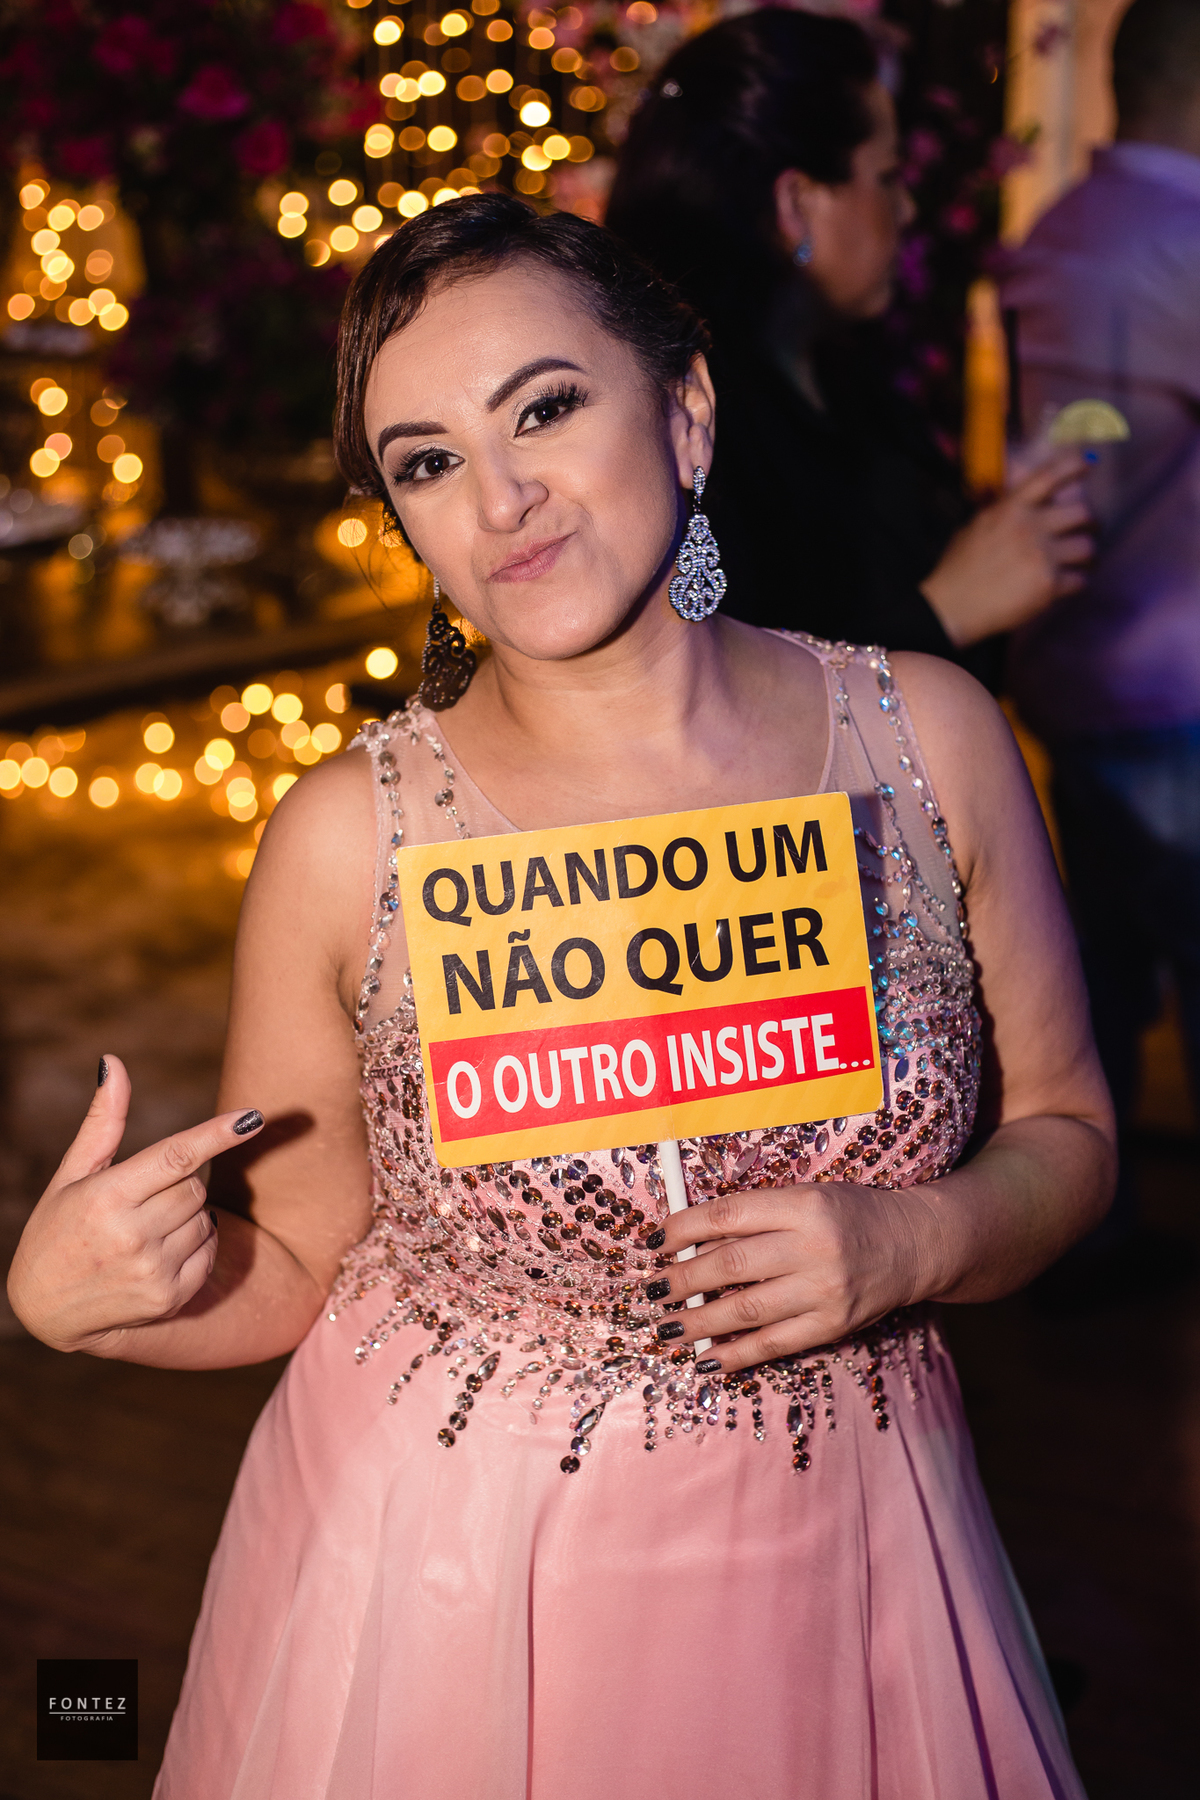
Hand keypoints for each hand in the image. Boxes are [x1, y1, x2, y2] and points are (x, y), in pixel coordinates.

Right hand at [6, 1054, 263, 1355]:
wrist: (44, 1311)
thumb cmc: (57, 1230)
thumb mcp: (71, 1176)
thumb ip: (103, 1122)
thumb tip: (114, 1063)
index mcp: (107, 1196)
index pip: (176, 1156)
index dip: (218, 1134)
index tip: (253, 1117)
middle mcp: (132, 1235)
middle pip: (195, 1186)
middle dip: (179, 1184)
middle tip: (143, 1200)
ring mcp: (153, 1270)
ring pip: (206, 1218)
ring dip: (189, 1215)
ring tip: (145, 1230)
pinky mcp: (169, 1298)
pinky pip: (210, 1251)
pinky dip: (197, 1245)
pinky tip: (160, 1252)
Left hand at [645, 1183, 940, 1373]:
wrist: (912, 1244)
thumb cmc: (848, 1215)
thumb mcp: (804, 1198)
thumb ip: (753, 1218)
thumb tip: (691, 1245)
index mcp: (802, 1205)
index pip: (727, 1216)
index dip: (683, 1230)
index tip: (656, 1243)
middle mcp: (812, 1247)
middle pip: (730, 1266)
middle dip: (681, 1280)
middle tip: (652, 1290)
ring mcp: (823, 1290)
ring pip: (745, 1311)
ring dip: (697, 1323)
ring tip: (667, 1329)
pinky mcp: (833, 1326)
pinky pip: (773, 1345)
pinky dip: (735, 1355)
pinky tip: (706, 1359)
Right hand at [921, 449, 1093, 646]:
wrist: (952, 608)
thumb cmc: (958, 569)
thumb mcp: (975, 526)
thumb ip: (1003, 511)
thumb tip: (1024, 501)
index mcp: (1010, 509)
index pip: (1049, 477)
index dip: (1073, 466)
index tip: (1087, 466)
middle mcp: (1030, 528)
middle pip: (1082, 512)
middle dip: (1089, 523)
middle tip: (1087, 531)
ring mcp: (1042, 557)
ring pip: (1087, 547)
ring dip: (1085, 556)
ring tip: (1078, 563)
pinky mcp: (1049, 585)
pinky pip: (1080, 580)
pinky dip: (1076, 583)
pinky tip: (1066, 585)